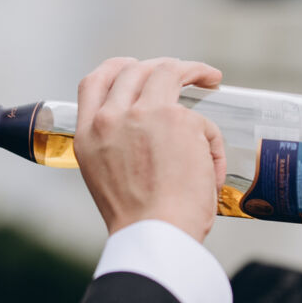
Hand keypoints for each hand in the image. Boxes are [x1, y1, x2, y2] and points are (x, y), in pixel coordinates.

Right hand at [73, 57, 226, 241]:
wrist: (155, 236)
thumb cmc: (139, 221)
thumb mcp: (106, 177)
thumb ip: (119, 147)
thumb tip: (149, 134)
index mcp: (88, 135)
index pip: (94, 82)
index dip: (118, 68)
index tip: (135, 66)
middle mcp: (111, 118)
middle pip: (134, 69)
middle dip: (160, 66)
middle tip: (183, 73)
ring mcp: (144, 114)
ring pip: (168, 72)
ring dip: (193, 70)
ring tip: (210, 78)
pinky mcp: (178, 120)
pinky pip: (201, 119)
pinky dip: (210, 139)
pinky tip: (213, 163)